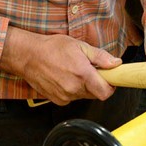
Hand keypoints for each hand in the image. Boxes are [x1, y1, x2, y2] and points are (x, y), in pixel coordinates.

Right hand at [0, 26, 120, 104]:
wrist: (28, 56)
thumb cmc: (52, 48)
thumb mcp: (80, 46)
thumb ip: (100, 57)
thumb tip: (116, 63)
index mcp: (83, 74)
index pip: (105, 92)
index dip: (110, 86)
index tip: (110, 79)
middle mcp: (74, 88)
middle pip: (95, 94)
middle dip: (96, 83)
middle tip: (90, 70)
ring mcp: (65, 96)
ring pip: (83, 96)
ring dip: (84, 86)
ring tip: (74, 71)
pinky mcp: (57, 100)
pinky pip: (72, 98)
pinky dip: (73, 90)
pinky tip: (65, 78)